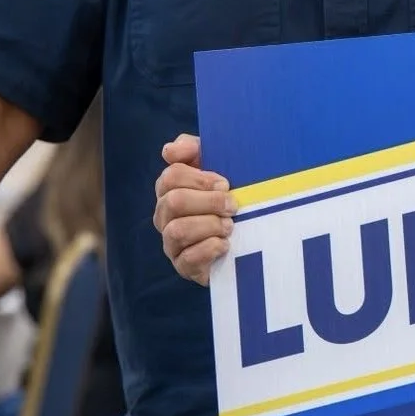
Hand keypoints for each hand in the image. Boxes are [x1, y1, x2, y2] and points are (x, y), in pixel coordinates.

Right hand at [152, 134, 235, 285]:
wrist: (249, 234)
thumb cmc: (230, 195)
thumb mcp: (218, 165)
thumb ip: (193, 149)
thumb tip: (169, 151)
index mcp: (170, 190)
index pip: (171, 176)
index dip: (200, 178)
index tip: (225, 183)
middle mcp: (165, 216)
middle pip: (174, 202)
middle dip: (209, 202)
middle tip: (232, 206)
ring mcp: (172, 243)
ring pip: (177, 230)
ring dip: (210, 225)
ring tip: (229, 226)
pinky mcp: (184, 267)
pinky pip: (187, 259)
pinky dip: (210, 249)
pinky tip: (225, 244)